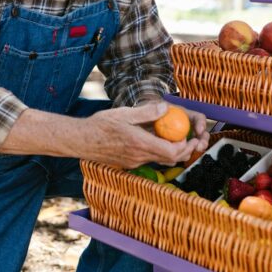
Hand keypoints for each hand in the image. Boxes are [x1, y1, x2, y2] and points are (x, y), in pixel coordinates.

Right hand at [81, 101, 208, 168]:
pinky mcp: (129, 163)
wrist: (82, 140)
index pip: (171, 152)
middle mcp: (138, 156)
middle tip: (188, 138)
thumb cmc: (100, 125)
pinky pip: (150, 159)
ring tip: (173, 137)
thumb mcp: (124, 113)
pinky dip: (158, 151)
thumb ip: (146, 112)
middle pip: (170, 159)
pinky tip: (154, 139)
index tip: (188, 135)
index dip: (184, 146)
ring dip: (171, 151)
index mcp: (140, 144)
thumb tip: (166, 107)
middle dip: (183, 150)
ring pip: (161, 160)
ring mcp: (134, 162)